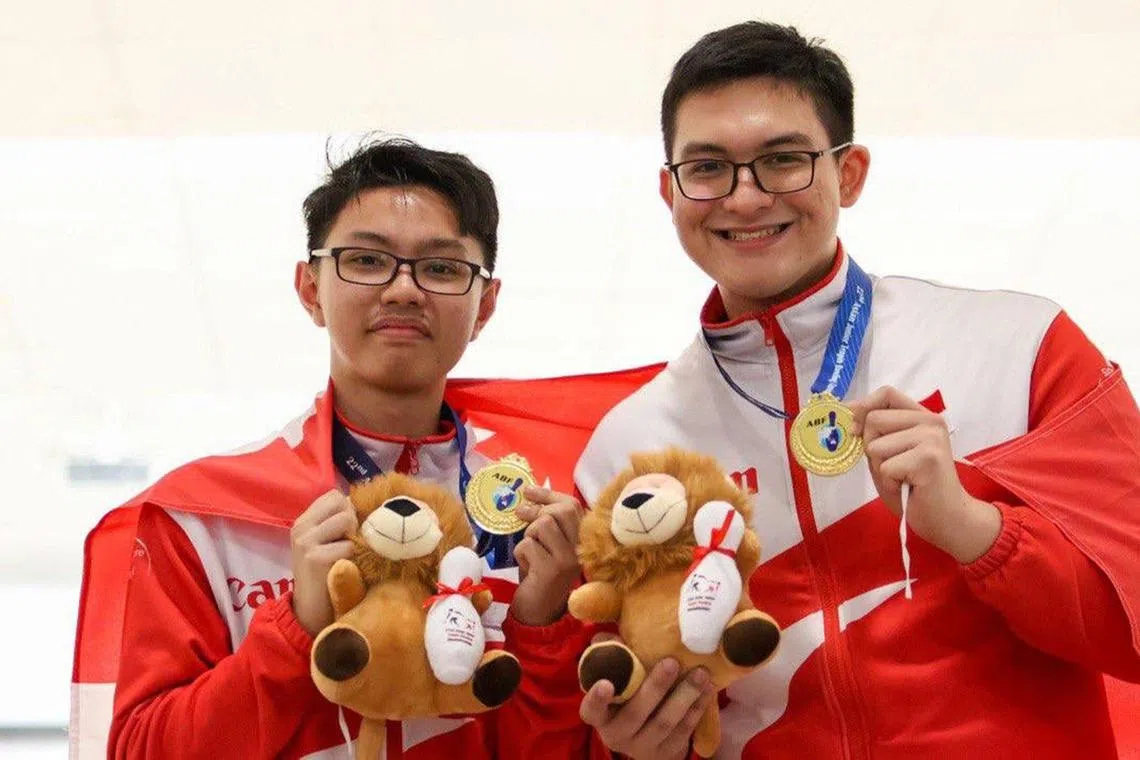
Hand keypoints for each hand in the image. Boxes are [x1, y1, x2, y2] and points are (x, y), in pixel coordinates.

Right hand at [290, 489, 357, 635]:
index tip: (351, 529)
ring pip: (346, 519)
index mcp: (304, 521)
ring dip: (355, 536)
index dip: (348, 508)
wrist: (309, 612)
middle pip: (341, 502)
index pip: (334, 495)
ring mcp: (306, 541)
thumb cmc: (324, 575)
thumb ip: (337, 524)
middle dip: (353, 519)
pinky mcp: (314, 557)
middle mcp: (301, 527)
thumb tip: (368, 505)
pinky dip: (355, 556)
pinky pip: (348, 545)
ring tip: (349, 554)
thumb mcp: (325, 544)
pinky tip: (349, 567)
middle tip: (351, 542)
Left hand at [509, 486, 581, 625]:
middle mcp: (581, 549)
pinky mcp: (551, 571)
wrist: (539, 613)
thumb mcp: (547, 546)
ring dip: (528, 536)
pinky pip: (527, 546)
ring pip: (543, 525)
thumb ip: (546, 524)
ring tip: (529, 552)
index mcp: (582, 540)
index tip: (527, 491)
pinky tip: (526, 568)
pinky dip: (519, 554)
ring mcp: (568, 560)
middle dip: (536, 512)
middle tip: (521, 517)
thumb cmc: (540, 576)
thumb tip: (528, 496)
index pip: (571, 505)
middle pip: (560, 511)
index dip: (548, 495)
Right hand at [579, 635, 713, 759]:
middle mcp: (617, 735)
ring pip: (664, 723)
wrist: (644, 734)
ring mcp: (642, 747)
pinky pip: (683, 731)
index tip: (606, 684)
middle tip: (671, 662)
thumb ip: (611, 656)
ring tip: (700, 673)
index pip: (591, 710)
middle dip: (655, 687)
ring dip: (684, 696)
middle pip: (635, 714)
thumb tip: (615, 639)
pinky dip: (696, 709)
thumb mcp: (615, 677)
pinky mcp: (666, 753)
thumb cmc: (627, 693)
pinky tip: (707, 690)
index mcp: (600, 716)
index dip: (597, 699)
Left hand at [849, 386, 1000, 562]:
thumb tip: (849, 410)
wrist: (947, 518)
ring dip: (881, 468)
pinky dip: (889, 483)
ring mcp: (931, 438)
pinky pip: (885, 467)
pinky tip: (909, 487)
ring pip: (876, 445)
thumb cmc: (915, 488)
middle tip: (893, 467)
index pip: (887, 393)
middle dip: (871, 447)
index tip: (856, 429)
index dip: (864, 407)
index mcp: (922, 416)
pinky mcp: (929, 458)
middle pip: (874, 419)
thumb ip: (874, 432)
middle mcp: (930, 421)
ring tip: (903, 477)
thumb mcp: (889, 454)